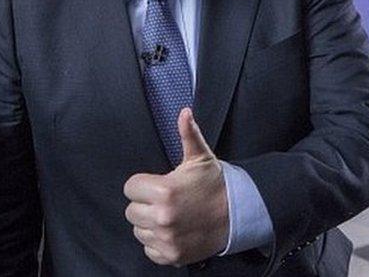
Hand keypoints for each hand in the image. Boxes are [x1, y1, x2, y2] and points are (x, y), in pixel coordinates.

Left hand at [123, 108, 228, 265]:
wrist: (237, 214)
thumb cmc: (216, 185)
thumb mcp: (201, 157)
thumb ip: (188, 134)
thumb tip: (184, 112)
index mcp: (164, 191)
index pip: (130, 188)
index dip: (142, 185)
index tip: (156, 185)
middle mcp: (163, 217)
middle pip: (131, 211)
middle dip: (145, 204)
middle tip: (164, 201)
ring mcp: (167, 238)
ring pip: (139, 230)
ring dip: (150, 224)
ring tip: (170, 215)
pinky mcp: (171, 255)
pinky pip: (149, 249)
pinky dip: (158, 243)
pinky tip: (172, 231)